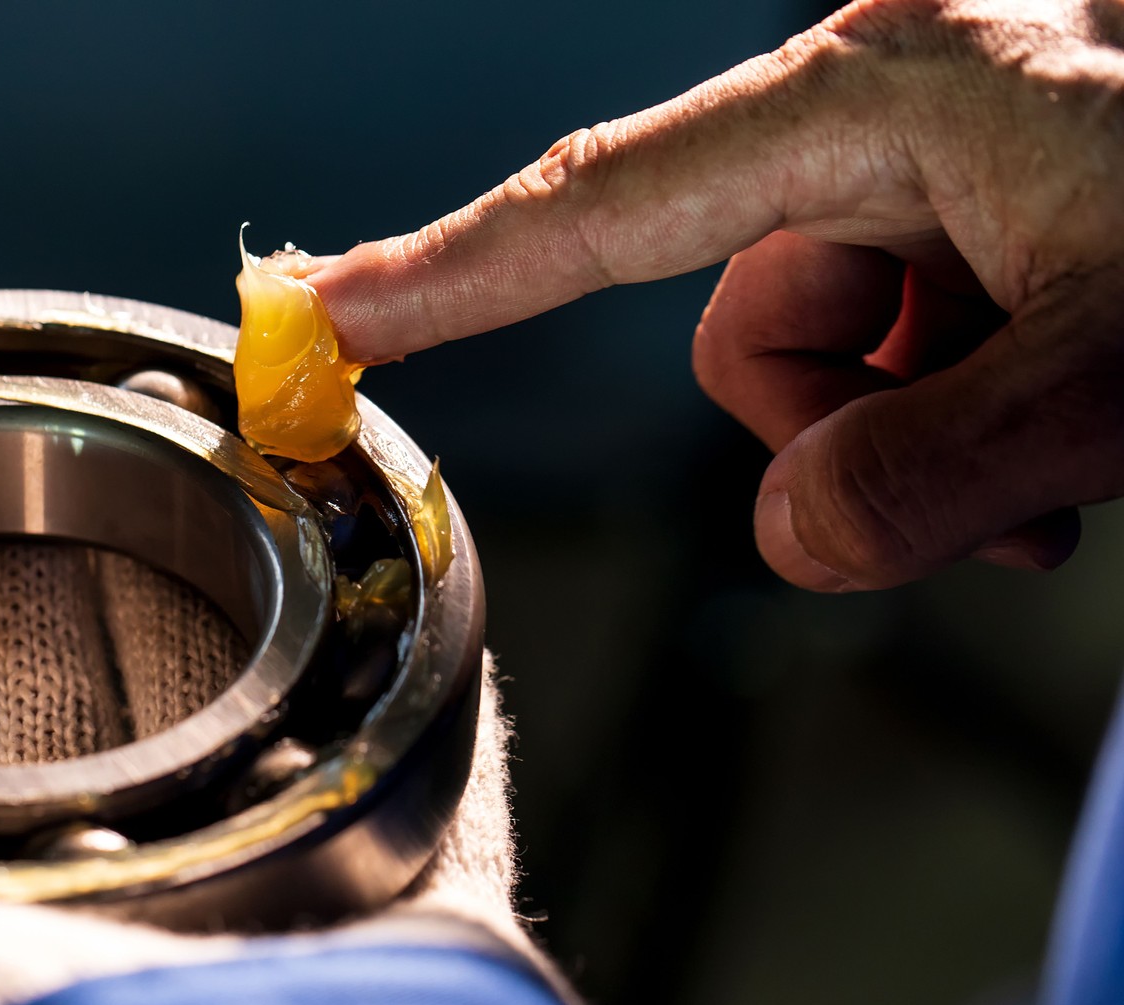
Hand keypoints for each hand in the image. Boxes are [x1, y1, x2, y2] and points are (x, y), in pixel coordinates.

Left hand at [0, 544, 536, 1004]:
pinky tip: (391, 569)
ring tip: (227, 525)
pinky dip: (422, 682)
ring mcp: (282, 944)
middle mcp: (124, 978)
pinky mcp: (421, 912)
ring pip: (266, 771)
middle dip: (77, 682)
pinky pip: (432, 767)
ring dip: (249, 671)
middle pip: (100, 797)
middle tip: (56, 530)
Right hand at [312, 0, 1123, 591]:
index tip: (322, 316)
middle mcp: (894, 113)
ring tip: (1069, 451)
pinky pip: (906, 356)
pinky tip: (1077, 429)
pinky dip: (974, 428)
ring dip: (928, 444)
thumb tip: (792, 540)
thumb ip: (929, 471)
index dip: (446, 275)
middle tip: (998, 471)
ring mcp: (947, 168)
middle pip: (742, 325)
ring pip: (829, 362)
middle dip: (846, 429)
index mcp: (884, 97)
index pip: (600, 210)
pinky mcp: (994, 220)